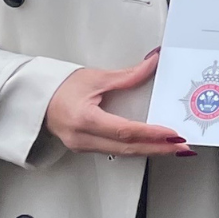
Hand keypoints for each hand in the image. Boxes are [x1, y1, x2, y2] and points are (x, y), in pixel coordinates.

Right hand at [45, 51, 191, 157]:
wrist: (37, 99)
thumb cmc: (60, 88)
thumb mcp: (96, 78)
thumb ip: (127, 76)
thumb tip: (151, 64)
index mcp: (84, 119)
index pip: (125, 130)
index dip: (151, 133)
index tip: (171, 134)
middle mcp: (83, 138)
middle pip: (127, 147)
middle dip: (157, 148)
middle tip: (181, 147)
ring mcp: (83, 146)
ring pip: (122, 152)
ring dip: (149, 150)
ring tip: (172, 148)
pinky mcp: (85, 148)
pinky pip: (115, 151)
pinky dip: (135, 148)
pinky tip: (150, 146)